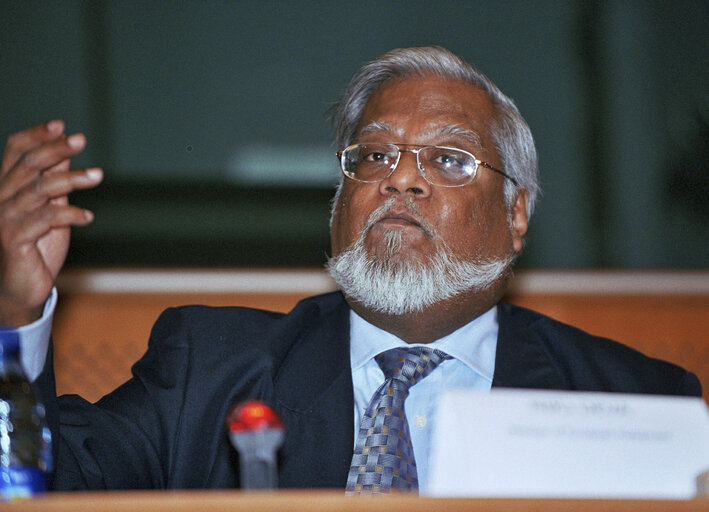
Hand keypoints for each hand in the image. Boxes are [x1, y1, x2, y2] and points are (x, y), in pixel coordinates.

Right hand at [0, 120, 102, 325]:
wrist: (21, 289)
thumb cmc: (36, 247)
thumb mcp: (49, 209)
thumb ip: (53, 182)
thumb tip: (64, 153)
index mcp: (6, 188)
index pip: (14, 151)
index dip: (36, 136)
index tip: (61, 126)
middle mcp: (0, 199)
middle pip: (27, 165)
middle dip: (55, 149)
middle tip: (81, 141)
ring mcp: (5, 219)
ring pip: (39, 189)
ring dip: (71, 179)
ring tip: (97, 176)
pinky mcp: (14, 240)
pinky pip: (44, 218)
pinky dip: (70, 214)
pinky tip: (87, 217)